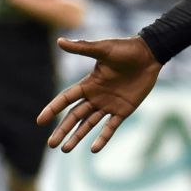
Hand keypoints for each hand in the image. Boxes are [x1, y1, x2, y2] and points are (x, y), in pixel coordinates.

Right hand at [37, 36, 162, 152]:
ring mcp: (109, 104)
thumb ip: (82, 48)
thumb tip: (59, 41)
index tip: (40, 121)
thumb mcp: (103, 49)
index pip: (66, 99)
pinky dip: (103, 138)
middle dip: (63, 130)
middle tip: (51, 144)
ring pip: (88, 124)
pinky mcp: (124, 110)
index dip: (53, 109)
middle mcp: (96, 96)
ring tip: (65, 150)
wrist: (150, 55)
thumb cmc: (126, 49)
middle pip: (74, 116)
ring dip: (77, 136)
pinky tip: (93, 149)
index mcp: (88, 84)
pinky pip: (110, 127)